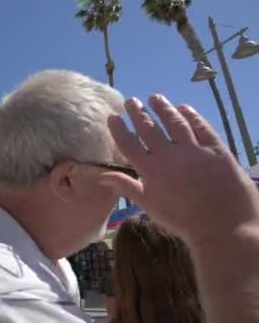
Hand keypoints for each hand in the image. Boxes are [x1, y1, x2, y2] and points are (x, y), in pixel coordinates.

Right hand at [100, 95, 258, 246]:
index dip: (119, 129)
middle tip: (131, 100)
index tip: (113, 116)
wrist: (221, 225)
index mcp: (150, 170)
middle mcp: (169, 155)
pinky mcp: (216, 148)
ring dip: (163, 108)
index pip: (130, 144)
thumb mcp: (149, 205)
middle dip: (138, 112)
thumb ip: (127, 186)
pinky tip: (184, 108)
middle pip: (150, 128)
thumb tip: (101, 176)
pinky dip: (191, 115)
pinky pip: (201, 127)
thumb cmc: (181, 219)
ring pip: (174, 122)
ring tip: (154, 97)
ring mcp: (193, 149)